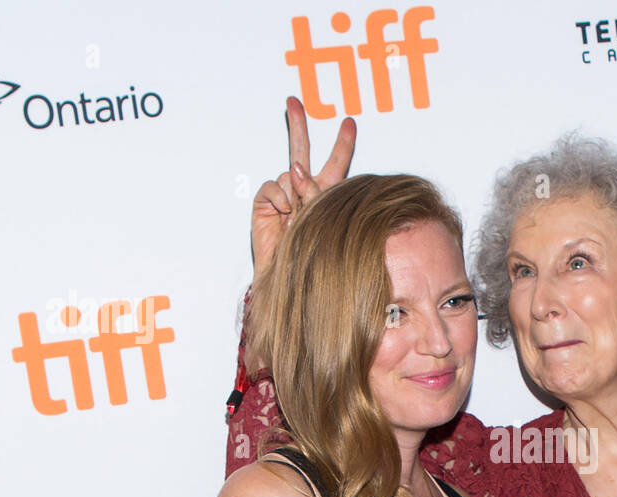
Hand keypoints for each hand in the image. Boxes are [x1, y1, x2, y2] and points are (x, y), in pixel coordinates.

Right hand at [251, 96, 356, 276]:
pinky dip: (280, 196)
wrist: (290, 276)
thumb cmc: (316, 254)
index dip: (342, 144)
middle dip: (297, 125)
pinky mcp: (266, 202)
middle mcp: (303, 190)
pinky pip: (273, 186)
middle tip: (293, 100)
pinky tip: (285, 211)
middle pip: (301, 151)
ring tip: (299, 212)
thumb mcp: (326, 220)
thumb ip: (316, 193)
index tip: (349, 121)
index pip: (336, 164)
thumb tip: (296, 169)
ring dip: (297, 189)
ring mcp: (283, 195)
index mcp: (326, 194)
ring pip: (289, 171)